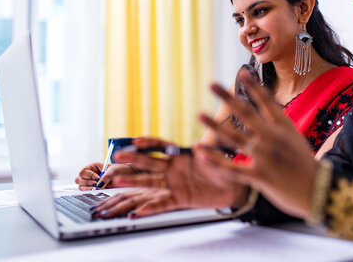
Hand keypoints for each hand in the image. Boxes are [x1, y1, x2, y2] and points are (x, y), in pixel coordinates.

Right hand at [74, 162, 137, 190]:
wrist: (129, 176)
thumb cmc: (122, 170)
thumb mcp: (114, 171)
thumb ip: (106, 177)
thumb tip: (99, 185)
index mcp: (94, 166)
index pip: (83, 171)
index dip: (89, 175)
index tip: (98, 178)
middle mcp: (91, 174)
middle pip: (79, 179)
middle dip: (87, 182)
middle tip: (97, 184)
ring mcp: (92, 182)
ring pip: (81, 186)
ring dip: (87, 187)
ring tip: (97, 187)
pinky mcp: (95, 189)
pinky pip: (86, 191)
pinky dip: (89, 192)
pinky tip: (97, 190)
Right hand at [94, 137, 247, 217]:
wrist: (234, 188)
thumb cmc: (225, 168)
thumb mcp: (219, 159)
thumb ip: (208, 154)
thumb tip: (198, 146)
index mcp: (182, 154)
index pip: (162, 146)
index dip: (149, 143)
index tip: (136, 141)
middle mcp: (174, 168)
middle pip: (151, 162)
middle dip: (134, 159)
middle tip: (118, 156)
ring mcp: (175, 183)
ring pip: (151, 182)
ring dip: (135, 181)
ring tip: (118, 181)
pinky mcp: (180, 198)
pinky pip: (163, 203)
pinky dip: (152, 207)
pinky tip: (140, 210)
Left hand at [195, 70, 317, 218]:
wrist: (320, 191)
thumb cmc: (307, 166)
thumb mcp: (296, 140)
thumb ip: (279, 127)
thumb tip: (266, 113)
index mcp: (285, 127)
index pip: (267, 102)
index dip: (254, 86)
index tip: (242, 72)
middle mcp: (273, 138)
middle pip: (246, 113)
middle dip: (228, 98)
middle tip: (212, 84)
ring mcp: (266, 156)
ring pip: (234, 138)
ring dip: (215, 125)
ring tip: (199, 115)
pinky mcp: (260, 175)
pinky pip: (232, 167)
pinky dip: (214, 160)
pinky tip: (201, 152)